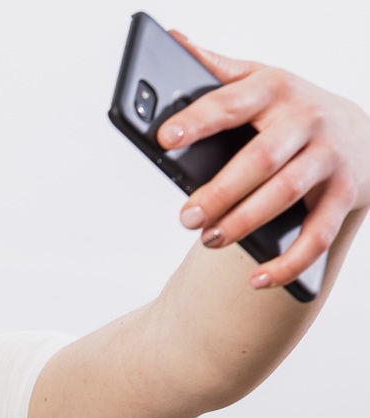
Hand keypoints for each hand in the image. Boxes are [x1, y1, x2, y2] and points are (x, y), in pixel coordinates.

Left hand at [159, 34, 369, 288]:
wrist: (361, 134)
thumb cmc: (290, 111)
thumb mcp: (259, 82)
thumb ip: (216, 70)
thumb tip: (172, 41)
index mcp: (275, 90)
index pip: (232, 102)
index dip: (199, 119)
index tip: (165, 136)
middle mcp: (306, 121)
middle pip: (259, 159)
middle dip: (220, 191)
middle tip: (186, 218)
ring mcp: (328, 159)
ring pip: (285, 195)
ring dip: (244, 223)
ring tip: (211, 240)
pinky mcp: (344, 196)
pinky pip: (316, 236)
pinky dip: (286, 262)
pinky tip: (256, 279)